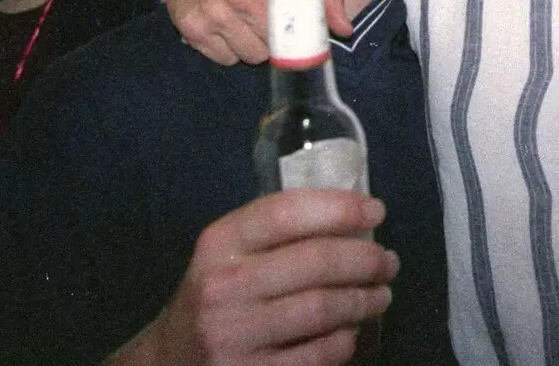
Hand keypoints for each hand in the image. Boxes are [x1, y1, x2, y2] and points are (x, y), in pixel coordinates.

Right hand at [125, 191, 396, 365]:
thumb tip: (352, 217)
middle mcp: (223, 287)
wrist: (170, 362)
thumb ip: (277, 233)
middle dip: (365, 259)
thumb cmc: (216, 296)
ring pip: (322, 310)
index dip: (339, 208)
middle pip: (315, 262)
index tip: (376, 210)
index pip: (286, 212)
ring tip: (381, 294)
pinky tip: (351, 331)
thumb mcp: (229, 254)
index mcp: (219, 243)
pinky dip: (344, 340)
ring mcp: (235, 336)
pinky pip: (318, 355)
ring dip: (364, 300)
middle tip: (388, 261)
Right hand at [160, 0, 351, 64]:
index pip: (298, 17)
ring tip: (246, 22)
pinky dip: (229, 50)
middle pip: (274, 43)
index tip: (304, 36)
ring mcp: (212, 10)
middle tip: (269, 22)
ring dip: (252, 46)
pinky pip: (224, 59)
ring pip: (250, 56)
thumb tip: (345, 29)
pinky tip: (225, 27)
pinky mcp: (192, 27)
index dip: (303, 31)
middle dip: (276, 39)